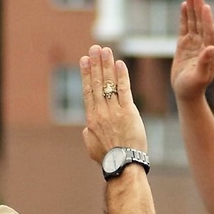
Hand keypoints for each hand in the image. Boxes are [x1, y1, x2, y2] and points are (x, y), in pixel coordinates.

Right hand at [80, 45, 147, 164]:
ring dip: (107, 65)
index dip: (86, 74)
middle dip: (95, 64)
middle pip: (97, 83)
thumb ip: (87, 134)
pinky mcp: (129, 112)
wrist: (123, 165)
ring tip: (105, 50)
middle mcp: (101, 112)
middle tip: (94, 48)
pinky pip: (124, 90)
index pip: (88, 91)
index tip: (84, 60)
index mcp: (91, 119)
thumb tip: (86, 127)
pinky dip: (122, 76)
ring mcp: (114, 111)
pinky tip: (120, 63)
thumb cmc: (108, 159)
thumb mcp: (91, 146)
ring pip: (109, 84)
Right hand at [171, 0, 213, 101]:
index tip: (205, 7)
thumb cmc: (193, 88)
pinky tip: (184, 6)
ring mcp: (195, 44)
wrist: (186, 93)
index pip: (209, 32)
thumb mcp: (200, 77)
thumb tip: (211, 48)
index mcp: (211, 52)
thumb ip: (206, 62)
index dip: (207, 19)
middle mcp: (205, 45)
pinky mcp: (185, 45)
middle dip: (199, 8)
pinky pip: (185, 28)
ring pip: (194, 23)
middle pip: (202, 23)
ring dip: (193, 9)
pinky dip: (185, 17)